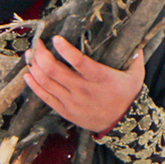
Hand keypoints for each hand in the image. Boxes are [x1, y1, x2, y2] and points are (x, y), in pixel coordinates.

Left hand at [25, 35, 144, 133]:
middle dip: (42, 55)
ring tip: (30, 55)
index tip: (55, 39)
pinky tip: (28, 75)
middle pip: (55, 71)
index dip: (65, 50)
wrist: (123, 124)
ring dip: (35, 67)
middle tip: (38, 44)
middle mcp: (83, 90)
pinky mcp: (65, 111)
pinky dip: (34, 86)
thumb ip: (135, 56)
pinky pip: (45, 98)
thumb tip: (136, 39)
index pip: (79, 62)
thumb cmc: (127, 96)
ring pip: (47, 83)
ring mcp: (72, 102)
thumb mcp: (136, 75)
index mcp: (100, 78)